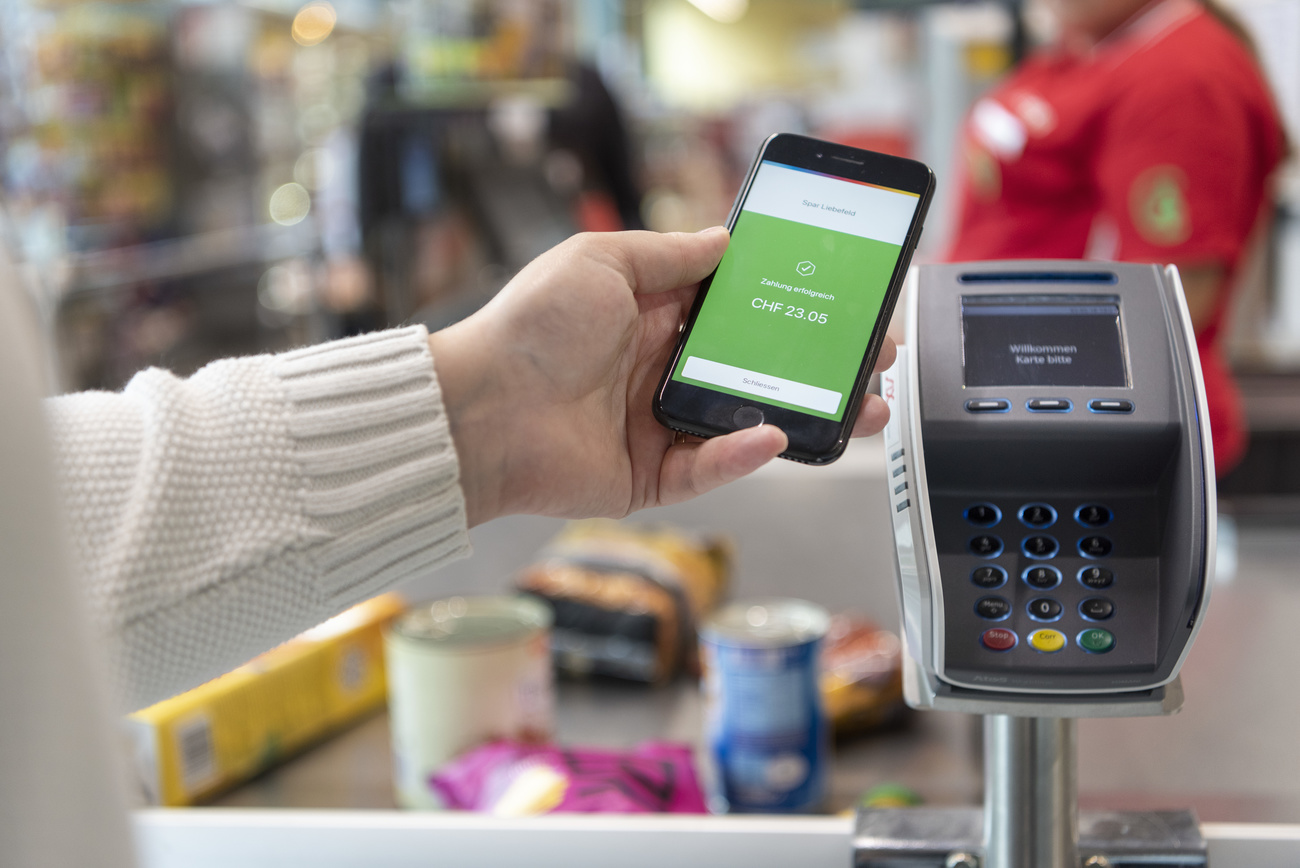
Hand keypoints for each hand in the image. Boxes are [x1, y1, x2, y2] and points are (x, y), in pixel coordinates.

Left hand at [429, 228, 895, 525]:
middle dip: (818, 362)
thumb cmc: (529, 328)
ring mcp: (660, 425)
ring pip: (750, 422)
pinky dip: (744, 453)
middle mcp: (661, 371)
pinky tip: (776, 434)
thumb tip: (724, 237)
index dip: (788, 304)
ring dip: (808, 413)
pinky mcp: (651, 476)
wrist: (478, 409)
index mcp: (651, 317)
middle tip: (872, 353)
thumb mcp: (601, 261)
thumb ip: (668, 253)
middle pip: (758, 368)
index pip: (737, 311)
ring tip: (863, 405)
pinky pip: (711, 468)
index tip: (840, 297)